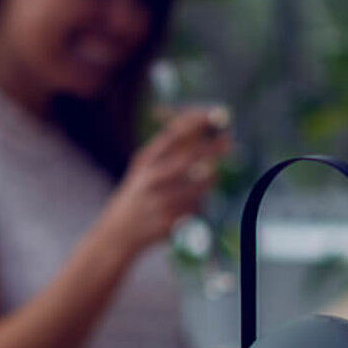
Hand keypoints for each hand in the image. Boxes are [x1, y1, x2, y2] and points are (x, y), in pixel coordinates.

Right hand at [96, 107, 230, 257]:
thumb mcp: (146, 166)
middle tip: (230, 142)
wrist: (117, 233)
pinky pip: (197, 209)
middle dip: (214, 148)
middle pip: (190, 157)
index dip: (198, 122)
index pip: (174, 133)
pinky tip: (188, 206)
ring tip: (210, 176)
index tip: (218, 113)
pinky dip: (199, 205)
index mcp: (146, 160)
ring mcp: (159, 201)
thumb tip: (208, 127)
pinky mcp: (168, 222)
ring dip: (210, 179)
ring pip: (199, 186)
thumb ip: (172, 148)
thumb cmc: (141, 193)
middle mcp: (151, 178)